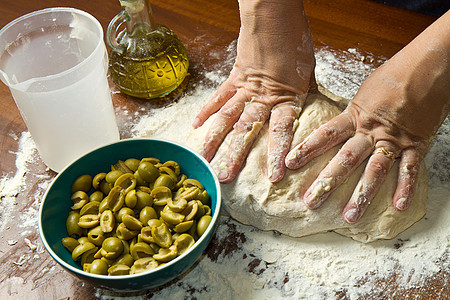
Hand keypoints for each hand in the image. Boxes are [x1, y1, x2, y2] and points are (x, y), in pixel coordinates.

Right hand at [192, 0, 315, 182]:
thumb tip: (309, 107)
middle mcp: (262, 97)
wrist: (274, 16)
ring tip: (204, 159)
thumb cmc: (295, 41)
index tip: (273, 176)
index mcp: (286, 97)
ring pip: (227, 117)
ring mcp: (244, 88)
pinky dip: (206, 111)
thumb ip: (305, 93)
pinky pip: (217, 97)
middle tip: (225, 177)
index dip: (276, 153)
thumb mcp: (309, 71)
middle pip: (246, 130)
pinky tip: (196, 126)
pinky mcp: (233, 78)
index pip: (281, 131)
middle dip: (235, 155)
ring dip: (215, 140)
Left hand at [285, 11, 449, 222]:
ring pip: (375, 171)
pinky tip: (398, 206)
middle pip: (346, 159)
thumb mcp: (364, 91)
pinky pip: (409, 169)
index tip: (289, 163)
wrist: (428, 67)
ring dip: (362, 195)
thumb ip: (351, 112)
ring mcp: (394, 139)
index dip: (306, 149)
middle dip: (327, 182)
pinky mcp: (416, 144)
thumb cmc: (394, 75)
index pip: (326, 135)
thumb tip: (337, 126)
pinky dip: (405, 188)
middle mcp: (371, 130)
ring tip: (349, 216)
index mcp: (354, 115)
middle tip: (311, 201)